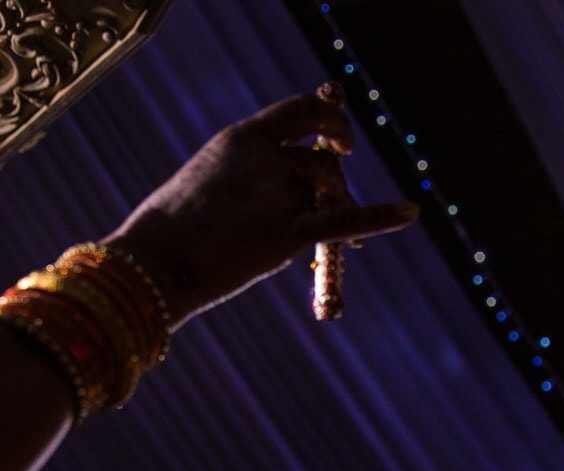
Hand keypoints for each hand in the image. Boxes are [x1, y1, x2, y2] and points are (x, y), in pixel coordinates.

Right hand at [104, 92, 418, 324]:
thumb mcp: (206, 188)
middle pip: (320, 156)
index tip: (338, 136)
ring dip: (341, 207)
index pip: (296, 113)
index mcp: (240, 140)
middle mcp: (264, 159)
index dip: (325, 117)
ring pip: (328, 192)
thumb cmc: (170, 233)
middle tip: (344, 172)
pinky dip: (380, 217)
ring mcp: (277, 195)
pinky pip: (343, 221)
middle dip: (337, 163)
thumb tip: (272, 194)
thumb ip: (242, 181)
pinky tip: (409, 213)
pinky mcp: (287, 234)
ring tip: (348, 237)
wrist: (153, 265)